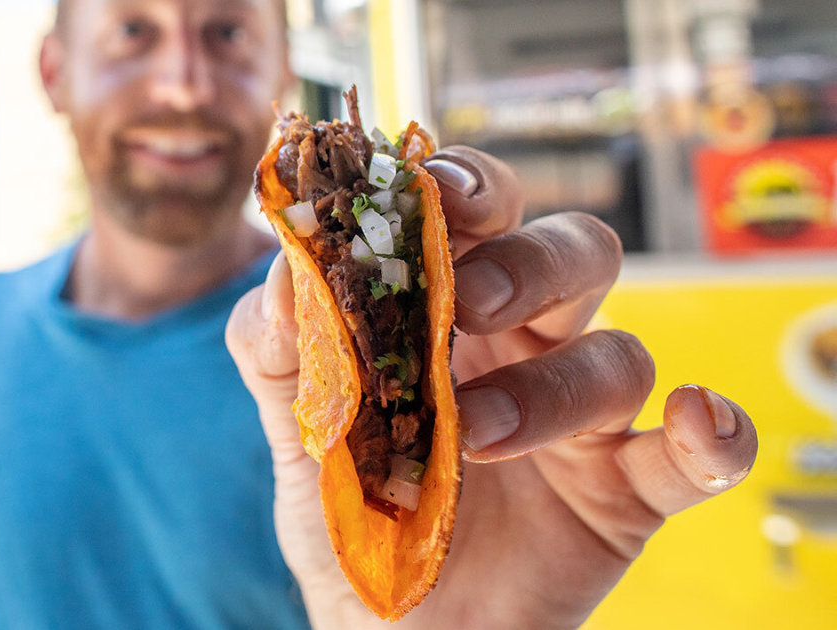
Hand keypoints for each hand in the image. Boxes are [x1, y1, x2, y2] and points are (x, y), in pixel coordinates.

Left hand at [226, 146, 757, 629]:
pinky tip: (698, 427)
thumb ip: (279, 349)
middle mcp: (528, 343)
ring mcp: (582, 418)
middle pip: (572, 256)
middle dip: (526, 265)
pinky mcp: (625, 490)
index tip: (436, 192)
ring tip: (474, 437)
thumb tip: (285, 273)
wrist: (385, 625)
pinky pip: (695, 454)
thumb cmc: (349, 509)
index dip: (472, 186)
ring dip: (554, 387)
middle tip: (461, 306)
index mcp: (450, 307)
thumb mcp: (298, 426)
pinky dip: (712, 433)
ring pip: (616, 353)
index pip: (483, 212)